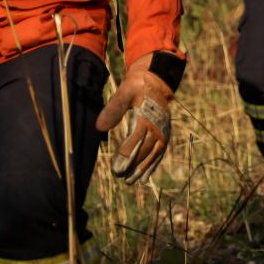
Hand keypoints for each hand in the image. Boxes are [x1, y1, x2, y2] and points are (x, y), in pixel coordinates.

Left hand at [95, 54, 172, 184]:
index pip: (137, 137)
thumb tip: (99, 127)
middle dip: (133, 164)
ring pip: (153, 154)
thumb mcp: (124, 91)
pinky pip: (159, 152)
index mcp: (148, 115)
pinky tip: (144, 178)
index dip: (127, 153)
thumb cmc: (137, 85)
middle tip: (120, 177)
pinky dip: (152, 165)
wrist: (156, 81)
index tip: (118, 167)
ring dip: (142, 169)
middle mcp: (158, 125)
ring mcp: (163, 130)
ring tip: (130, 182)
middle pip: (145, 149)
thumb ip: (113, 108)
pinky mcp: (164, 134)